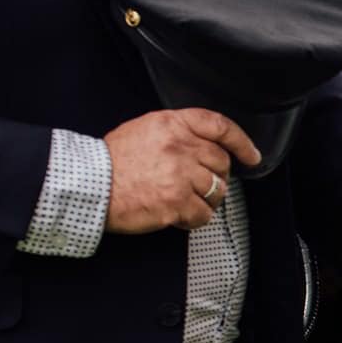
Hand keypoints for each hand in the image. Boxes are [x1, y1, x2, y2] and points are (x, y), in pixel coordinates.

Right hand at [104, 108, 261, 233]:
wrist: (90, 185)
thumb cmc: (112, 161)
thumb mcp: (144, 130)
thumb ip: (176, 133)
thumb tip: (204, 146)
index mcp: (172, 124)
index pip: (220, 126)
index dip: (241, 142)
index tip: (251, 155)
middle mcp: (180, 146)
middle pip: (221, 162)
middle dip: (215, 177)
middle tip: (197, 186)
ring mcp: (179, 174)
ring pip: (217, 191)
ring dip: (206, 200)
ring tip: (185, 201)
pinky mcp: (176, 201)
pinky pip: (203, 214)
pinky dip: (194, 219)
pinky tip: (177, 215)